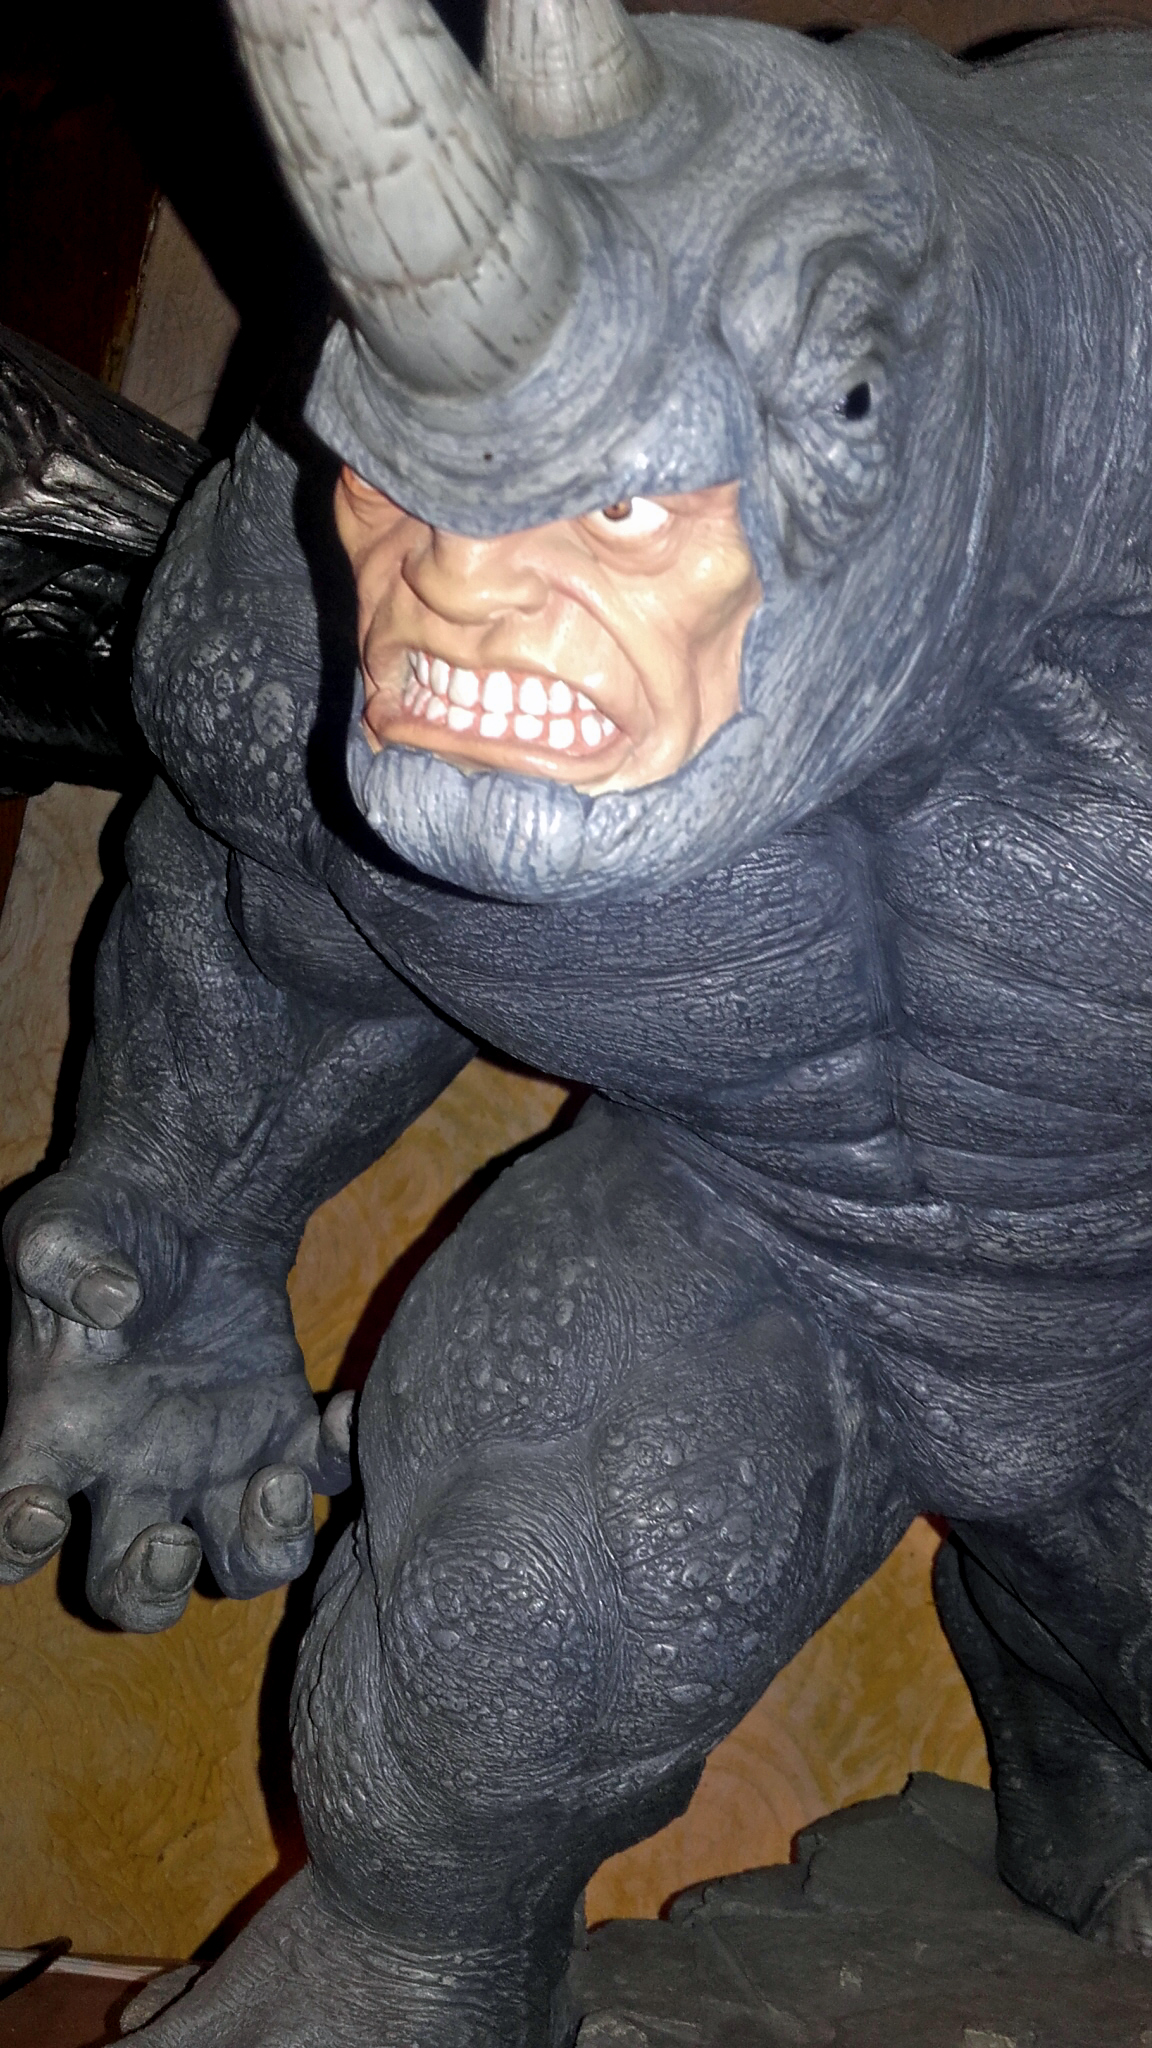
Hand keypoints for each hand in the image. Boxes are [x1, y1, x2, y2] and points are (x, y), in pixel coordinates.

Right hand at [1, 1169, 352, 1630]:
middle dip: (149, 1589)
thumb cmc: (101, 1225)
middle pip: (128, 1589)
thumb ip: (62, 1259)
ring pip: (239, 1564)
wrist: (186, 1205)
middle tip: (170, 1541)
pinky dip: (338, 1459)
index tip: (42, 1510)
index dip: (14, 1548)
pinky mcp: (283, 1432)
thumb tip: (110, 1300)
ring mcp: (214, 1465)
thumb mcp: (61, 1225)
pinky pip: (323, 1478)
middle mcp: (131, 1475)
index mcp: (55, 1440)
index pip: (11, 1533)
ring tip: (277, 1482)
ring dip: (263, 1549)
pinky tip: (337, 1410)